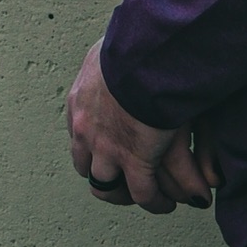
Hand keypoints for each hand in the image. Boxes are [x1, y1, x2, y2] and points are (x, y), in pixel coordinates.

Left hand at [65, 40, 217, 215]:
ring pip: (110, 188)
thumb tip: (118, 52)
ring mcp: (107, 150)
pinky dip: (155, 202)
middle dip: (107, 178)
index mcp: (78, 103)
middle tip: (128, 182)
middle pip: (88, 169)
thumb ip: (109, 62)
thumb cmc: (133, 44)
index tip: (112, 153)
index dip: (95, 150)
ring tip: (150, 197)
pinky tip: (167, 202)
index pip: (78, 139)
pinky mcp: (135, 161)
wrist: (142, 56)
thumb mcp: (109, 50)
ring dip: (128, 195)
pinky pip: (144, 195)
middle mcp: (86, 132)